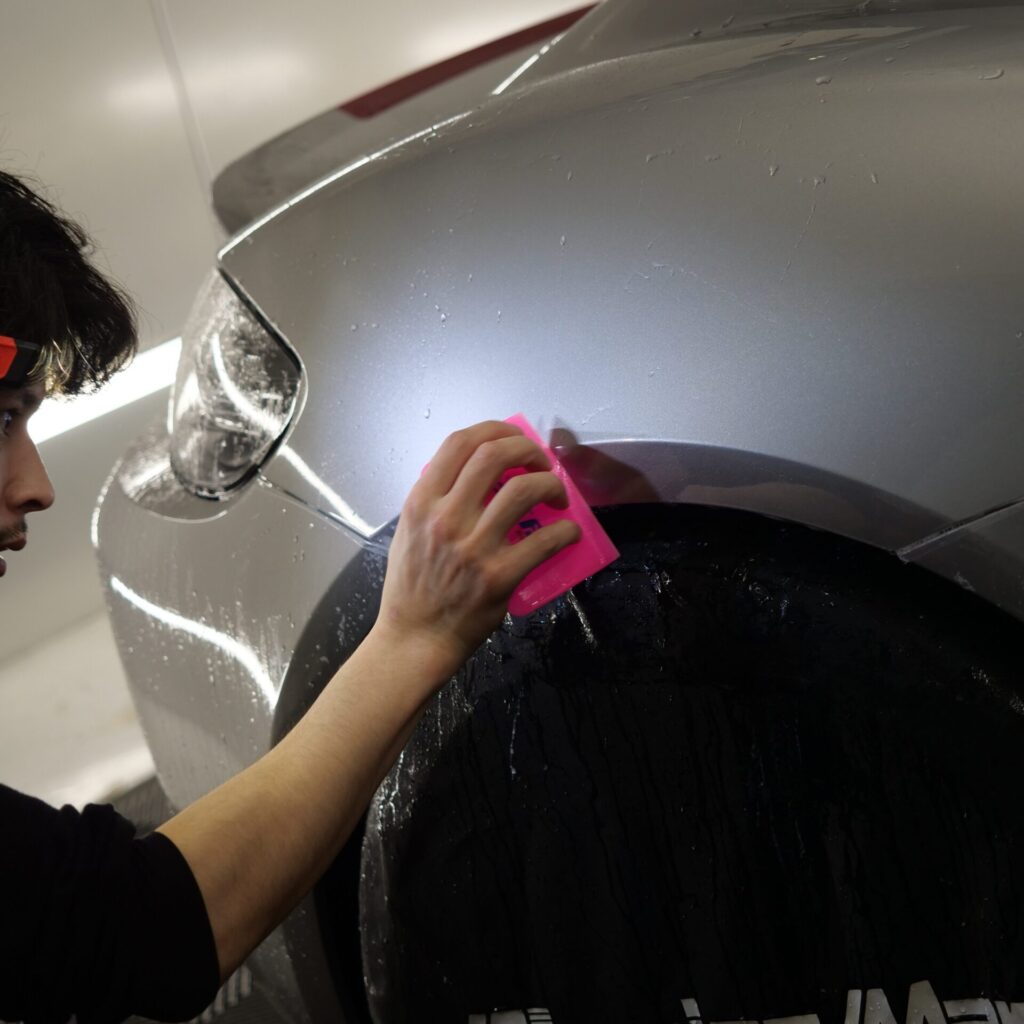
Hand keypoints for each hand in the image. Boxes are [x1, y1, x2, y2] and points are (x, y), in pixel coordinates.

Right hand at [369, 420, 581, 683]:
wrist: (414, 639)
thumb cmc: (412, 587)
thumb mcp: (410, 530)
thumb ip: (437, 499)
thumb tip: (478, 472)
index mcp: (422, 501)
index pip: (460, 443)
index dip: (496, 428)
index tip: (515, 437)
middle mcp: (445, 518)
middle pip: (494, 454)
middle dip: (528, 449)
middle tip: (542, 463)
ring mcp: (473, 547)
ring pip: (524, 490)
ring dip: (551, 484)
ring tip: (557, 497)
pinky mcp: (499, 577)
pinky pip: (545, 540)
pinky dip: (566, 530)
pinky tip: (568, 532)